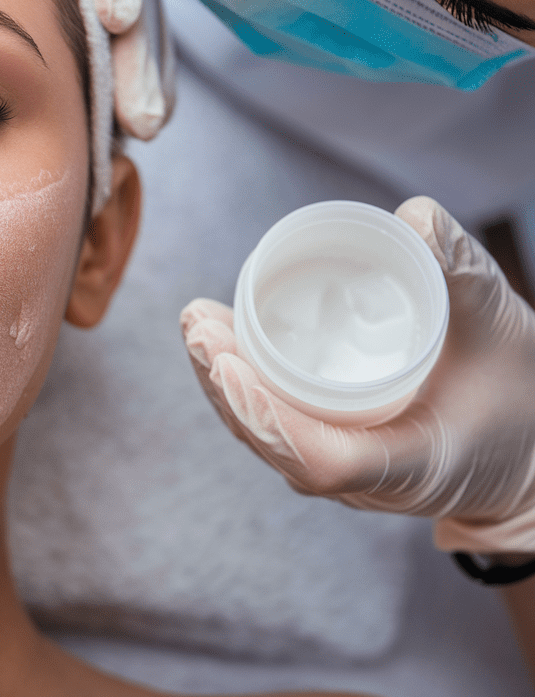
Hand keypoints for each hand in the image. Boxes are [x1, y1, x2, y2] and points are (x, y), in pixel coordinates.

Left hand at [181, 196, 534, 554]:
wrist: (531, 457)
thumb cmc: (520, 395)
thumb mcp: (503, 328)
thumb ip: (462, 273)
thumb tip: (412, 216)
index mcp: (410, 464)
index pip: (320, 460)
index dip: (267, 417)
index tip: (228, 367)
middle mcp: (365, 480)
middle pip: (273, 442)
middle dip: (225, 385)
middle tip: (196, 324)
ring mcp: (345, 471)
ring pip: (266, 435)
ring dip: (222, 384)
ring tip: (196, 326)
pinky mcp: (335, 451)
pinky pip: (276, 427)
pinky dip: (243, 388)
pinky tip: (220, 347)